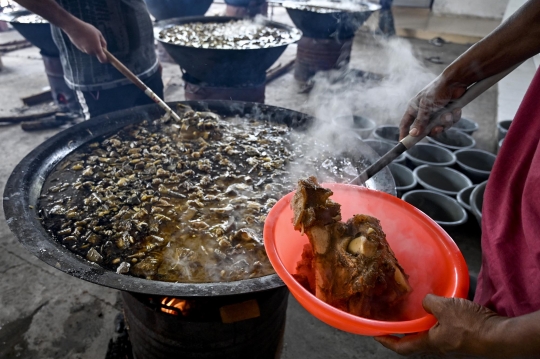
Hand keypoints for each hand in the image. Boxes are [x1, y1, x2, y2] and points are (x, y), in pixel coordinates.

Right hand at [63, 19, 107, 62]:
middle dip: (98, 49)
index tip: (108, 58)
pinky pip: (85, 47)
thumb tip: (104, 48)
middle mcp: (90, 52)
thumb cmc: (87, 29)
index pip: (103, 59)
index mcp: (96, 49)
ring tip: (89, 36)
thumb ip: (103, 42)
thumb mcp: (99, 34)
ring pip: (91, 50)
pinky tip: (84, 36)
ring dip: (92, 45)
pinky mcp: (79, 48)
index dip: (106, 59)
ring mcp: (84, 50)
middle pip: (97, 53)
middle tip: (98, 40)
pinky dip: (86, 44)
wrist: (73, 27)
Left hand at [375, 294, 504, 356]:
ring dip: (417, 325)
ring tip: (409, 312)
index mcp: (430, 343)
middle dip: (400, 333)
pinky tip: (435, 308)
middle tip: (390, 320)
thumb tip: (425, 302)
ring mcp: (450, 343)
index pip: (402, 347)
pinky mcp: (461, 337)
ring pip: (427, 335)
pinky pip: (441, 329)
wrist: (500, 335)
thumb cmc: (472, 326)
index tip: (375, 333)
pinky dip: (433, 320)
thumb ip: (430, 303)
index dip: (387, 341)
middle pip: (413, 342)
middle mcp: (438, 346)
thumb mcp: (444, 307)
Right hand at [399, 75, 466, 139]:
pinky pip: (449, 123)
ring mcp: (436, 113)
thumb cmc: (438, 90)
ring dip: (445, 122)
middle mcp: (424, 112)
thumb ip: (420, 121)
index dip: (404, 134)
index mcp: (414, 108)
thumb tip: (413, 134)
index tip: (403, 143)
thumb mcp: (426, 106)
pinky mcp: (447, 113)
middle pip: (424, 130)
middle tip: (438, 128)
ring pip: (438, 127)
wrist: (456, 81)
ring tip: (449, 114)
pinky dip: (454, 117)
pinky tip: (456, 109)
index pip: (405, 124)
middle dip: (433, 130)